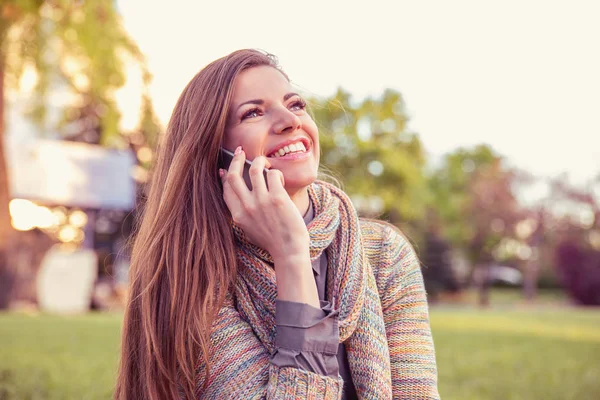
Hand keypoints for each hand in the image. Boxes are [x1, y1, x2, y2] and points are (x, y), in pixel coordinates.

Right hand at [220, 146, 308, 260]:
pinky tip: (279, 179)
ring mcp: (261, 201)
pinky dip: (276, 173)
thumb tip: (242, 196)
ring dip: (259, 160)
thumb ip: (243, 214)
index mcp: (237, 215)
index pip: (226, 189)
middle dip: (236, 159)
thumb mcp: (249, 230)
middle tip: (240, 151)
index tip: (225, 168)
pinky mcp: (277, 198)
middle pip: (234, 175)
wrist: (289, 251)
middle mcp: (246, 207)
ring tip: (264, 161)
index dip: (225, 176)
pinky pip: (273, 174)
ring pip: (254, 169)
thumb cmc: (272, 242)